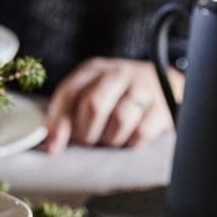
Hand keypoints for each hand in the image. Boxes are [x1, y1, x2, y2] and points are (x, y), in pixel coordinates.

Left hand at [42, 57, 183, 152]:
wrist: (165, 85)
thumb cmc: (120, 97)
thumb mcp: (94, 94)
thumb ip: (71, 113)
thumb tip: (52, 144)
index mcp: (94, 70)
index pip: (69, 92)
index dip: (58, 122)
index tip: (53, 147)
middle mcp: (118, 74)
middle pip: (95, 104)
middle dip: (87, 132)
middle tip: (89, 142)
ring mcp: (142, 88)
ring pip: (119, 119)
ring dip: (110, 139)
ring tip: (110, 140)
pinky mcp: (161, 107)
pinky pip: (141, 132)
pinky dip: (130, 144)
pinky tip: (128, 141)